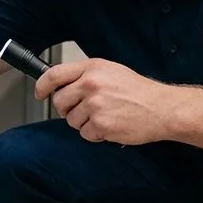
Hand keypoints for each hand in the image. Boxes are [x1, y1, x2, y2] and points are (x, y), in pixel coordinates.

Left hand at [34, 58, 175, 144]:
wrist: (162, 108)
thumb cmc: (139, 91)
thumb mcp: (111, 72)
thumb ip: (86, 75)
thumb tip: (62, 85)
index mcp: (92, 68)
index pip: (54, 74)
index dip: (41, 86)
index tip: (40, 93)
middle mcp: (91, 84)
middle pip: (59, 101)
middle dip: (67, 109)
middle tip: (84, 110)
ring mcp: (95, 105)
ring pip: (71, 120)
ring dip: (84, 123)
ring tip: (105, 116)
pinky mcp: (101, 124)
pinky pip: (85, 134)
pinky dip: (95, 134)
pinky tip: (110, 125)